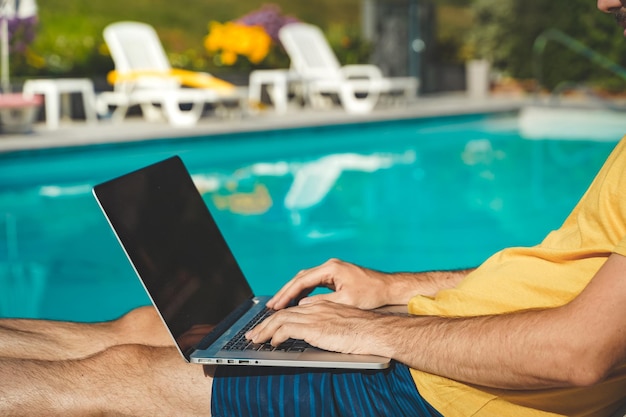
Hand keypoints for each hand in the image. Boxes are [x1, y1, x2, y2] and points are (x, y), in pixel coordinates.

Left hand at [246, 300, 387, 355]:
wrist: (376, 330)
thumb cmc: (365, 331)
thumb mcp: (342, 324)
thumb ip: (327, 323)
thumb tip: (314, 329)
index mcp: (322, 305)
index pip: (293, 309)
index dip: (278, 318)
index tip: (268, 327)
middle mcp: (316, 307)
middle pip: (283, 312)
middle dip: (265, 324)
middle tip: (253, 334)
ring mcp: (314, 316)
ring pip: (280, 319)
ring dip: (264, 330)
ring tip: (255, 339)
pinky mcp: (314, 327)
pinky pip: (287, 329)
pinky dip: (276, 335)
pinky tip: (272, 342)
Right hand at [266, 258, 391, 310]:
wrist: (389, 288)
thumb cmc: (372, 294)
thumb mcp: (345, 301)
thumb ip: (322, 303)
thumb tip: (301, 307)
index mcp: (331, 268)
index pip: (302, 281)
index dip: (287, 294)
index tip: (276, 305)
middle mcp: (329, 266)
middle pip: (300, 278)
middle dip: (285, 292)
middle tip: (271, 305)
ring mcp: (332, 270)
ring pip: (305, 280)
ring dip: (292, 293)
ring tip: (279, 305)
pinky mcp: (335, 277)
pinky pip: (313, 284)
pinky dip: (303, 293)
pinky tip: (296, 303)